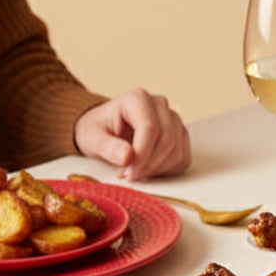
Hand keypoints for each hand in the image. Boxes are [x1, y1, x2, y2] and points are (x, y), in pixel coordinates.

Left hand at [74, 88, 190, 179]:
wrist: (106, 129)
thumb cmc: (98, 130)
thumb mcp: (92, 138)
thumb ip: (108, 147)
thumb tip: (128, 157)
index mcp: (137, 99)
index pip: (150, 128)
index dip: (142, 155)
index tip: (128, 173)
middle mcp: (159, 105)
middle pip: (167, 140)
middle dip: (148, 165)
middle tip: (129, 176)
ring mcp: (173, 119)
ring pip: (177, 151)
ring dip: (157, 170)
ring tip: (135, 173)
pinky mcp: (180, 135)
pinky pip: (182, 158)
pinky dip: (166, 171)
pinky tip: (148, 170)